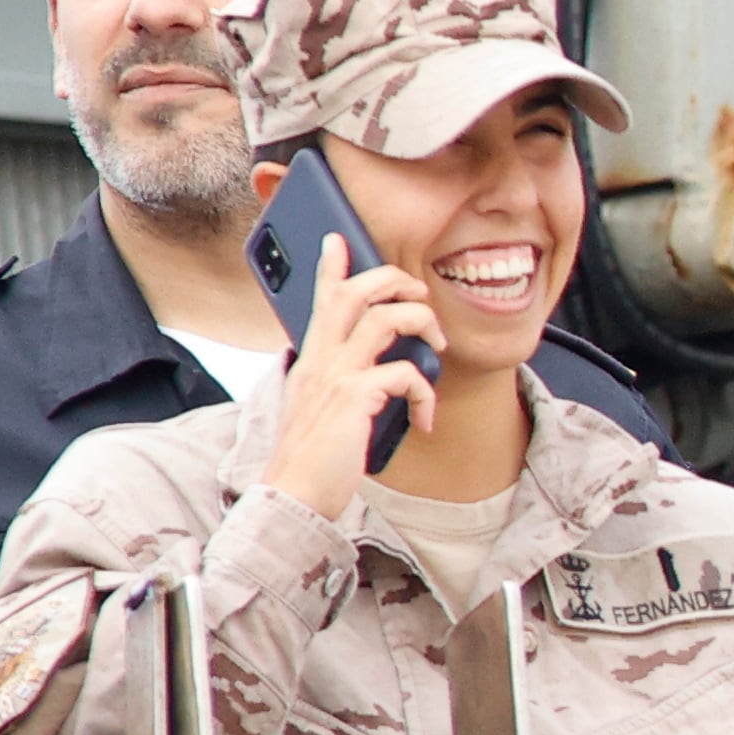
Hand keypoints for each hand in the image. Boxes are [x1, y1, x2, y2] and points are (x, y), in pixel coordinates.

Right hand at [260, 233, 441, 523]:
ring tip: (437, 345)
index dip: (332, 266)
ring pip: (384, 319)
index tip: (341, 240)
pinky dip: (426, 392)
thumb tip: (372, 374)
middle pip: (354, 293)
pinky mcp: (355, 399)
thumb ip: (340, 383)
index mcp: (312, 360)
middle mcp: (320, 360)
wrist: (295, 494)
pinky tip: (427, 418)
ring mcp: (336, 376)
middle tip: (419, 293)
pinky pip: (405, 374)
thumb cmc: (315, 457)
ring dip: (421, 323)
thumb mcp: (322, 409)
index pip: (320, 300)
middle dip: (393, 280)